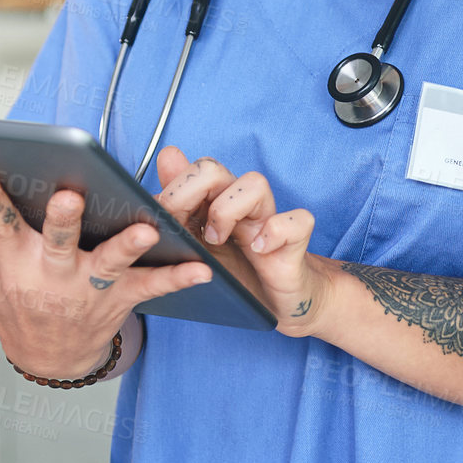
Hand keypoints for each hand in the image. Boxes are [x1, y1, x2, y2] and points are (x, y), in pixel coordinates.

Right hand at [0, 169, 212, 378]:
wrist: (51, 359)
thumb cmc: (14, 304)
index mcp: (16, 264)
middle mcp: (53, 276)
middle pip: (59, 244)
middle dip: (63, 221)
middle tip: (69, 196)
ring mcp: (89, 289)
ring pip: (109, 263)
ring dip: (127, 247)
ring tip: (145, 229)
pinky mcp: (120, 298)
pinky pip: (152, 288)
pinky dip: (177, 279)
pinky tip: (200, 267)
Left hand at [152, 145, 336, 338]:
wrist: (274, 303)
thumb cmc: (235, 273)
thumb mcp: (196, 244)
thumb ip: (179, 204)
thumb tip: (166, 158)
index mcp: (213, 201)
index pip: (188, 171)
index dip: (173, 190)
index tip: (164, 220)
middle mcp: (239, 204)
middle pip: (212, 169)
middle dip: (189, 194)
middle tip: (185, 230)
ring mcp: (267, 220)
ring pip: (255, 183)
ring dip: (227, 210)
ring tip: (218, 241)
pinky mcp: (293, 242)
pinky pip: (298, 220)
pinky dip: (276, 232)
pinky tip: (260, 250)